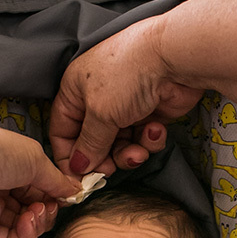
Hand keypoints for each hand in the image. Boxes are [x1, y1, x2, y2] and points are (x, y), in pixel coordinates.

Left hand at [0, 121, 79, 237]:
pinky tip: (28, 222)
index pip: (37, 186)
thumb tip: (73, 190)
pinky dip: (26, 236)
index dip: (54, 192)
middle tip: (50, 203)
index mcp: (7, 166)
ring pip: (26, 228)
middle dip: (48, 208)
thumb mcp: (33, 157)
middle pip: (33, 208)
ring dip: (39, 221)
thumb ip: (56, 178)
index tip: (68, 195)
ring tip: (37, 210)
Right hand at [49, 16, 203, 175]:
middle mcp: (96, 99)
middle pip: (92, 143)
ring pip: (119, 145)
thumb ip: (89, 144)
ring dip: (129, 153)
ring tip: (139, 151)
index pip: (62, 131)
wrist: (174, 58)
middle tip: (111, 170)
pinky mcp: (149, 113)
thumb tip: (78, 168)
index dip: (68, 156)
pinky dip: (148, 139)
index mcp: (74, 91)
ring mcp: (124, 106)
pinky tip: (156, 129)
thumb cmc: (128, 74)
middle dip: (103, 159)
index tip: (78, 179)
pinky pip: (142, 138)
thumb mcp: (100, 113)